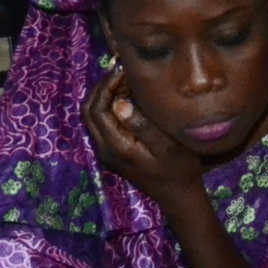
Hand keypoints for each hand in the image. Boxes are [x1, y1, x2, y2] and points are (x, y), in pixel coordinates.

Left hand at [84, 68, 206, 208]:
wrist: (178, 194)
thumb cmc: (179, 169)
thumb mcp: (167, 146)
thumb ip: (142, 125)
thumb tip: (120, 103)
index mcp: (116, 146)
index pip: (97, 109)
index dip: (106, 87)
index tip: (124, 72)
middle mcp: (105, 148)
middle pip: (88, 111)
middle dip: (101, 88)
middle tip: (123, 74)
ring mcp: (107, 150)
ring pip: (92, 116)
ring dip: (104, 96)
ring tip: (126, 83)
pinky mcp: (113, 150)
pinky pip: (102, 123)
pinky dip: (109, 106)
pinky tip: (129, 98)